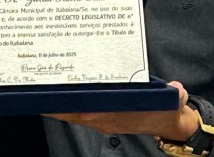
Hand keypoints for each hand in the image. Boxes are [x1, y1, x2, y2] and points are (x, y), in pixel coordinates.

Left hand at [46, 81, 197, 139]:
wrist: (172, 123)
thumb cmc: (169, 108)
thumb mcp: (174, 98)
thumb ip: (175, 93)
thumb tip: (176, 90)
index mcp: (120, 116)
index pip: (90, 112)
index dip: (72, 107)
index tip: (57, 100)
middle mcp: (108, 120)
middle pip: (75, 113)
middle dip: (55, 105)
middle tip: (37, 90)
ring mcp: (104, 121)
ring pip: (74, 114)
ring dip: (58, 106)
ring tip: (40, 92)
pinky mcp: (104, 119)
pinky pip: (81, 114)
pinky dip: (68, 107)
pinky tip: (59, 97)